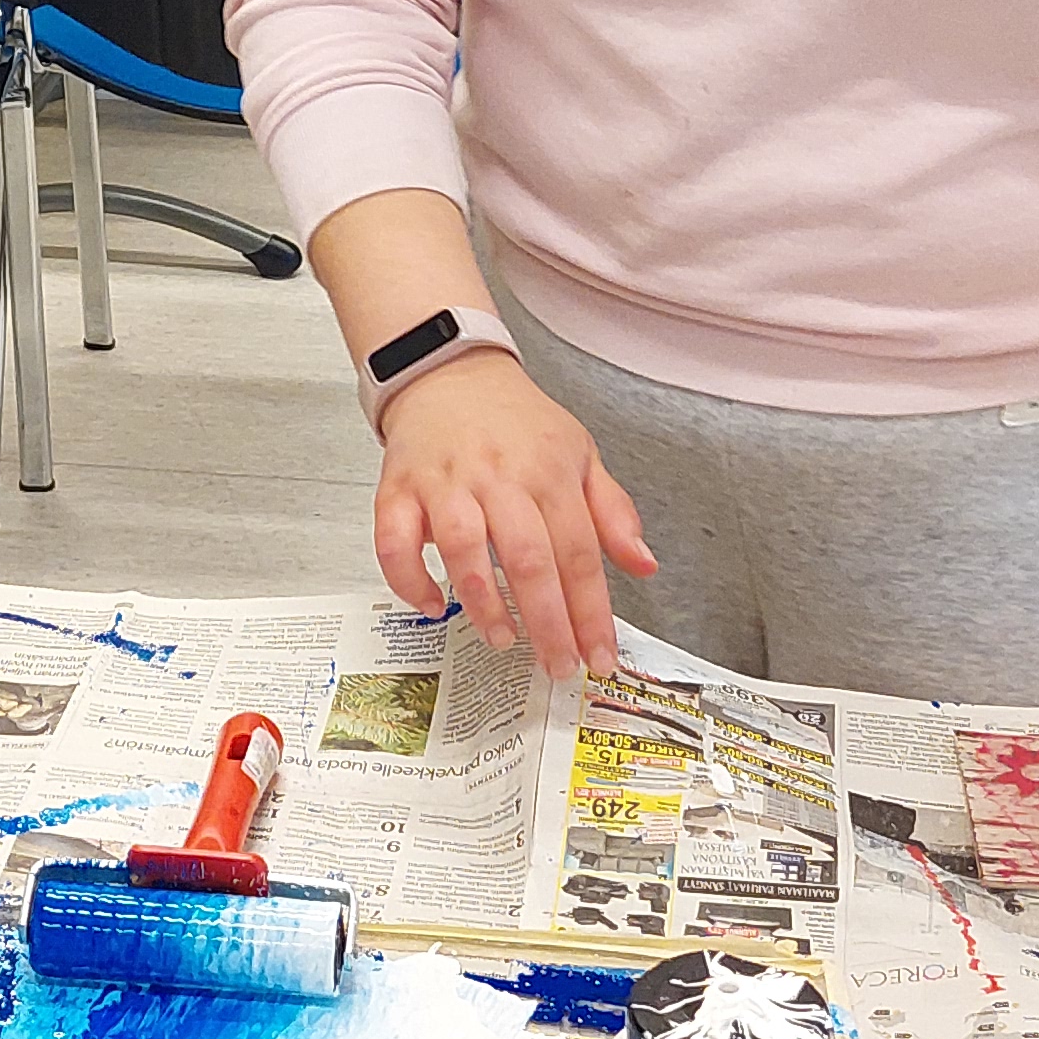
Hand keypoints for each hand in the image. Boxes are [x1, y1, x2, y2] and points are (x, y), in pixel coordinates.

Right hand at [371, 357, 653, 678]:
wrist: (449, 372)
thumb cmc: (516, 422)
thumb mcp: (580, 454)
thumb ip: (613, 512)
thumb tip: (644, 565)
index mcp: (550, 472)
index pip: (580, 552)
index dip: (591, 611)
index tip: (598, 656)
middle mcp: (499, 478)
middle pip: (528, 557)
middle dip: (547, 621)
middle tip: (557, 665)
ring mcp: (446, 483)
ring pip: (464, 547)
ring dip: (483, 602)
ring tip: (502, 638)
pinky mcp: (399, 488)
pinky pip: (394, 540)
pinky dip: (408, 579)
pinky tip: (430, 603)